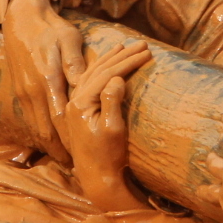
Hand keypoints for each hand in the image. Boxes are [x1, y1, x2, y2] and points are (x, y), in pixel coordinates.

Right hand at [2, 0, 86, 162]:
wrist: (21, 19)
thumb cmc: (51, 28)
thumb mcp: (68, 40)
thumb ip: (75, 62)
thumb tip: (82, 82)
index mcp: (47, 79)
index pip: (59, 118)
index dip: (69, 139)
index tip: (81, 155)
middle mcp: (32, 91)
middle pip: (46, 130)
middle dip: (60, 150)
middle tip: (75, 167)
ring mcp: (24, 93)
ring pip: (36, 128)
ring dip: (49, 145)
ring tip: (65, 160)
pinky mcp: (20, 91)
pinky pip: (31, 119)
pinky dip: (41, 133)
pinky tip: (51, 142)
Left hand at [61, 40, 153, 210]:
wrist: (97, 178)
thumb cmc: (108, 156)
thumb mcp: (113, 129)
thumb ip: (112, 101)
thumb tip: (117, 78)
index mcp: (81, 103)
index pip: (107, 74)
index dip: (128, 62)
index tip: (147, 53)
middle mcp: (74, 101)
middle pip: (100, 69)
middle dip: (122, 55)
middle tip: (144, 45)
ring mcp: (75, 105)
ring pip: (93, 73)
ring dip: (110, 59)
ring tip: (125, 47)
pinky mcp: (79, 111)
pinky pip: (89, 82)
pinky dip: (101, 70)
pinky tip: (109, 65)